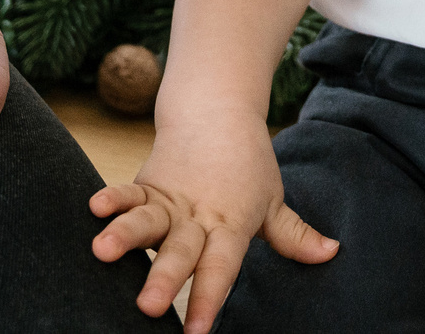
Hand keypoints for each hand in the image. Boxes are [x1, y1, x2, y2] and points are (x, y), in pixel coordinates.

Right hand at [90, 114, 337, 331]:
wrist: (218, 112)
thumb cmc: (249, 166)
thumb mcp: (273, 201)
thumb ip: (294, 235)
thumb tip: (331, 253)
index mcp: (230, 225)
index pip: (220, 267)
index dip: (208, 298)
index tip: (195, 333)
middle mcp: (197, 216)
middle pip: (180, 250)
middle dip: (164, 278)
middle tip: (148, 306)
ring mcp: (169, 200)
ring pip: (148, 219)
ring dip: (126, 234)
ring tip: (103, 250)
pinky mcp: (147, 184)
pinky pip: (128, 192)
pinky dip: (112, 198)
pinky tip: (93, 207)